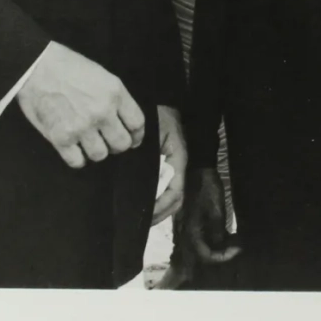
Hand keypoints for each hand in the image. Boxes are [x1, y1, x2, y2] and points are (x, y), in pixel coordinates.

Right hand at [14, 42, 145, 168]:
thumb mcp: (101, 75)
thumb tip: (122, 121)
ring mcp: (82, 127)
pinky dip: (77, 158)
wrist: (35, 66)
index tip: (132, 139)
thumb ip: (114, 98)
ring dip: (95, 151)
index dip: (136, 135)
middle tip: (107, 141)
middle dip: (116, 145)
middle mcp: (102, 112)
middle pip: (122, 144)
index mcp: (114, 93)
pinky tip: (73, 149)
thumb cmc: (66, 66)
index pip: (137, 123)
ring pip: (100, 155)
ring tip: (87, 143)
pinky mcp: (61, 138)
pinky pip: (77, 161)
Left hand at [150, 105, 186, 224]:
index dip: (162, 206)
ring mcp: (174, 167)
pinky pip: (164, 188)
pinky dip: (155, 200)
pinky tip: (142, 205)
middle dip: (161, 213)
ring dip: (159, 210)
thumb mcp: (154, 132)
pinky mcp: (166, 167)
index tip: (146, 215)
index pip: (176, 191)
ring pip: (171, 197)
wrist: (159, 98)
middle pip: (175, 199)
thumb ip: (152, 156)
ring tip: (142, 218)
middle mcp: (179, 166)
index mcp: (179, 158)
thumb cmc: (157, 114)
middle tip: (142, 222)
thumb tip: (148, 183)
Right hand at [181, 166, 241, 265]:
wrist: (198, 169)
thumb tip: (220, 246)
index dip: (222, 256)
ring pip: (202, 245)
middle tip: (236, 247)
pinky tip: (226, 234)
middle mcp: (186, 232)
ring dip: (218, 246)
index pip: (205, 254)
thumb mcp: (216, 209)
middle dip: (220, 254)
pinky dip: (214, 238)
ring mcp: (187, 226)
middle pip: (202, 253)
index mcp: (191, 230)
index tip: (237, 249)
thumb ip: (217, 231)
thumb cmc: (207, 188)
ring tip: (234, 241)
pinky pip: (201, 236)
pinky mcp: (191, 221)